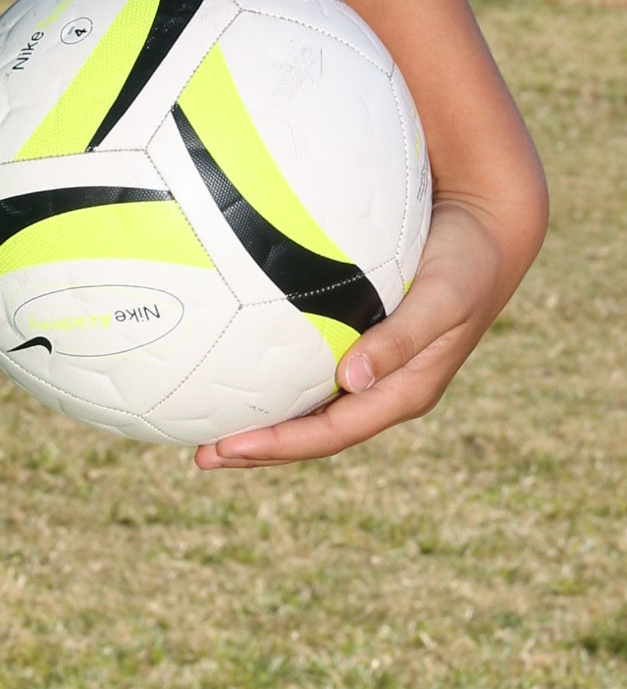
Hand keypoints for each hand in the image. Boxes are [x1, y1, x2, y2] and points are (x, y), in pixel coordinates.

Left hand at [193, 195, 518, 469]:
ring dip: (263, 420)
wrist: (488, 232)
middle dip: (259, 448)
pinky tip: (240, 366)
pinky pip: (312, 368)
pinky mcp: (362, 337)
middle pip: (313, 432)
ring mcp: (373, 367)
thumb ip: (402, 338)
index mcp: (403, 392)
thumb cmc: (466, 264)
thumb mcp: (440, 299)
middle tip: (200, 456)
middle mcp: (383, 388)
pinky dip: (276, 377)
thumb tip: (353, 381)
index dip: (279, 446)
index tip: (227, 448)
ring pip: (310, 406)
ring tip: (209, 426)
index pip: (330, 433)